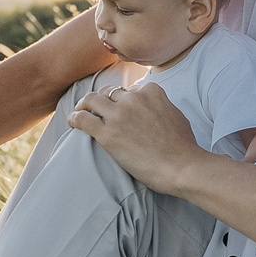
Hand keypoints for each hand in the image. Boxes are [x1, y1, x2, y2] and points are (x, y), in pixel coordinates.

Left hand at [69, 81, 203, 193]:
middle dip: (101, 100)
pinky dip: (74, 118)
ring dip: (83, 105)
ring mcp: (119, 115)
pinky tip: (71, 122)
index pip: (129, 89)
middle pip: (108, 92)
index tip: (118, 107)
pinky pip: (82, 119)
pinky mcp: (107, 134)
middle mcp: (133, 98)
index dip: (121, 99)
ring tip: (79, 112)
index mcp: (151, 91)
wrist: (182, 167)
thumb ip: (160, 105)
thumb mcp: (175, 114)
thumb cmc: (183, 147)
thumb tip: (154, 107)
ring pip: (91, 100)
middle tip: (95, 109)